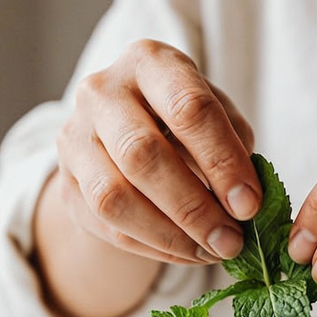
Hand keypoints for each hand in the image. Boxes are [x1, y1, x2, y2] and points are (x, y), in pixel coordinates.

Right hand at [55, 39, 259, 264]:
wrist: (124, 131)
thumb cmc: (185, 120)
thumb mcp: (217, 116)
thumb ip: (235, 148)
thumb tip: (245, 202)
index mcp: (149, 62)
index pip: (187, 108)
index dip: (223, 161)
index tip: (250, 204)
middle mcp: (102, 93)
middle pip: (142, 154)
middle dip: (194, 206)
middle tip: (231, 240)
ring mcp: (74, 139)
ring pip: (114, 198)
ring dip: (169, 235)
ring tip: (211, 251)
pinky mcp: (66, 185)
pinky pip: (108, 226)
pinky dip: (154, 248)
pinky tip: (188, 254)